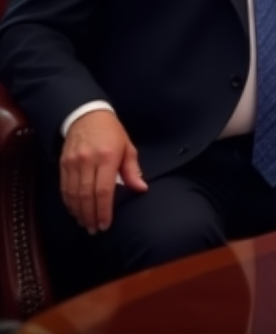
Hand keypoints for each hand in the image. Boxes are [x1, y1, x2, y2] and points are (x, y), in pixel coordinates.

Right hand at [60, 110, 147, 233]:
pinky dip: (69, 203)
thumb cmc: (112, 133)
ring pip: (74, 195)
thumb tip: (141, 189)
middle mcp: (88, 161)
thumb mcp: (127, 147)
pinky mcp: (62, 164)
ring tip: (86, 224)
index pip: (104, 190)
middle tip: (95, 229)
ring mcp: (73, 163)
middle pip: (87, 196)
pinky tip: (75, 210)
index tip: (106, 224)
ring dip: (79, 213)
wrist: (87, 115)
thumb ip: (132, 170)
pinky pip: (64, 188)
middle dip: (91, 216)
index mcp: (108, 157)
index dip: (104, 210)